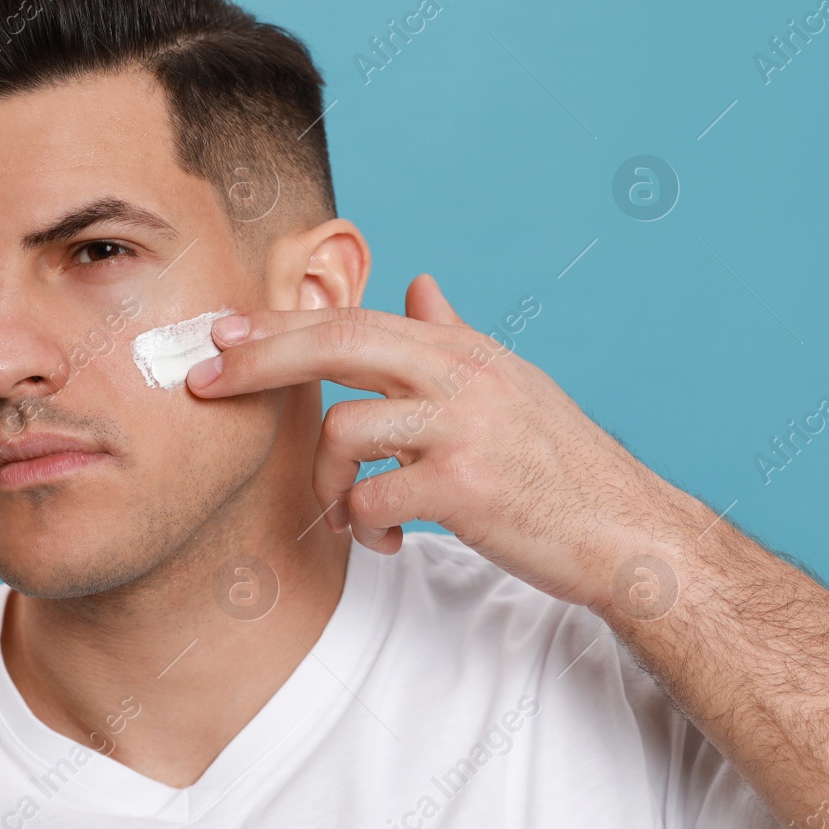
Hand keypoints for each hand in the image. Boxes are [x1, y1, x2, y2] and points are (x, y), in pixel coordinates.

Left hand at [184, 274, 695, 609]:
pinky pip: (371, 499)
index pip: (355, 319)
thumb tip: (419, 284)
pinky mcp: (466, 487)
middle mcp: (462, 376)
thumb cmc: (562, 465)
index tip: (223, 335)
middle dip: (258, 360)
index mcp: (464, 350)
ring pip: (343, 431)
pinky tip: (386, 544)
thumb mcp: (510, 384)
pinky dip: (363, 528)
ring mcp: (464, 428)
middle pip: (336, 343)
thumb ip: (455, 336)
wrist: (626, 531)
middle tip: (201, 383)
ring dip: (325, 485)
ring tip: (347, 518)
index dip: (281, 324)